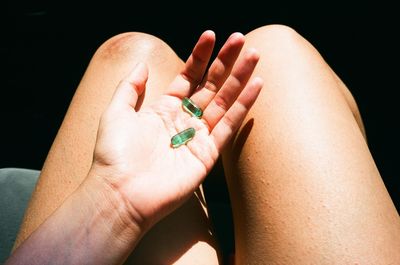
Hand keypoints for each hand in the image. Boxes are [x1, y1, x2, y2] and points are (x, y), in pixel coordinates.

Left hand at [90, 30, 262, 230]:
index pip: (187, 77)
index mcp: (163, 110)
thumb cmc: (114, 155)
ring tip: (254, 55)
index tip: (210, 35)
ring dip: (239, 79)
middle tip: (241, 39)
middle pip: (210, 86)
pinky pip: (229, 126)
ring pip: (224, 101)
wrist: (121, 193)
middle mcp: (183, 121)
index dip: (199, 56)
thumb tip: (142, 64)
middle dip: (225, 62)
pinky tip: (256, 86)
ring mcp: (198, 137)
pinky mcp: (208, 154)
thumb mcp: (116, 112)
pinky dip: (243, 106)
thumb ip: (129, 87)